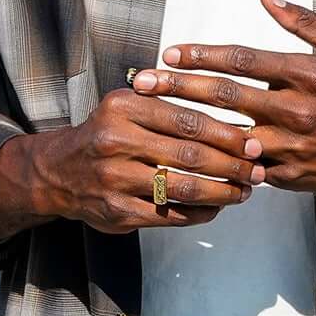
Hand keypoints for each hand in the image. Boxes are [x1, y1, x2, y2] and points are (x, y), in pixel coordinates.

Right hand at [0, 86, 260, 237]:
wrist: (57, 172)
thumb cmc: (106, 134)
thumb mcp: (127, 105)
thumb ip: (168, 101)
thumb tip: (232, 111)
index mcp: (123, 108)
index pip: (187, 120)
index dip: (226, 133)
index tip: (252, 141)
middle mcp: (116, 142)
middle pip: (190, 155)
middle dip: (232, 164)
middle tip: (258, 169)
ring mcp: (115, 180)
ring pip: (183, 188)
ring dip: (222, 192)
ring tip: (245, 191)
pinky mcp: (118, 212)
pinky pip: (170, 215)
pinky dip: (200, 212)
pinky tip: (217, 207)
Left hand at [131, 0, 315, 198]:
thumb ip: (304, 21)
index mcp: (309, 73)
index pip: (243, 59)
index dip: (203, 54)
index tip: (171, 51)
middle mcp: (298, 109)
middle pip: (226, 96)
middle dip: (179, 88)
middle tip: (144, 83)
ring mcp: (293, 146)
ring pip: (230, 136)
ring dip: (189, 128)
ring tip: (153, 120)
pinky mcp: (291, 175)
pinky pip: (246, 168)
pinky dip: (218, 162)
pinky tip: (187, 156)